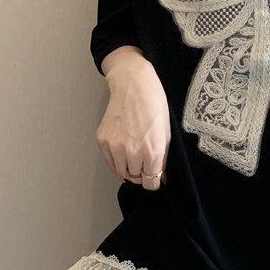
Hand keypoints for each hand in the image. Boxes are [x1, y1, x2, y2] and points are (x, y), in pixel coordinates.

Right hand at [95, 59, 170, 190]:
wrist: (133, 86)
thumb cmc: (153, 105)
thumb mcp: (166, 134)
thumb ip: (162, 159)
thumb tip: (161, 177)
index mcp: (152, 151)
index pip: (151, 183)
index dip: (153, 183)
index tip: (153, 179)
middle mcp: (132, 152)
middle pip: (136, 179)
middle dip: (141, 174)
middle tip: (144, 163)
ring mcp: (115, 146)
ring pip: (121, 173)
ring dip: (128, 169)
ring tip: (133, 156)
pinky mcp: (103, 140)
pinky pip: (109, 162)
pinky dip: (115, 162)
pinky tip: (122, 154)